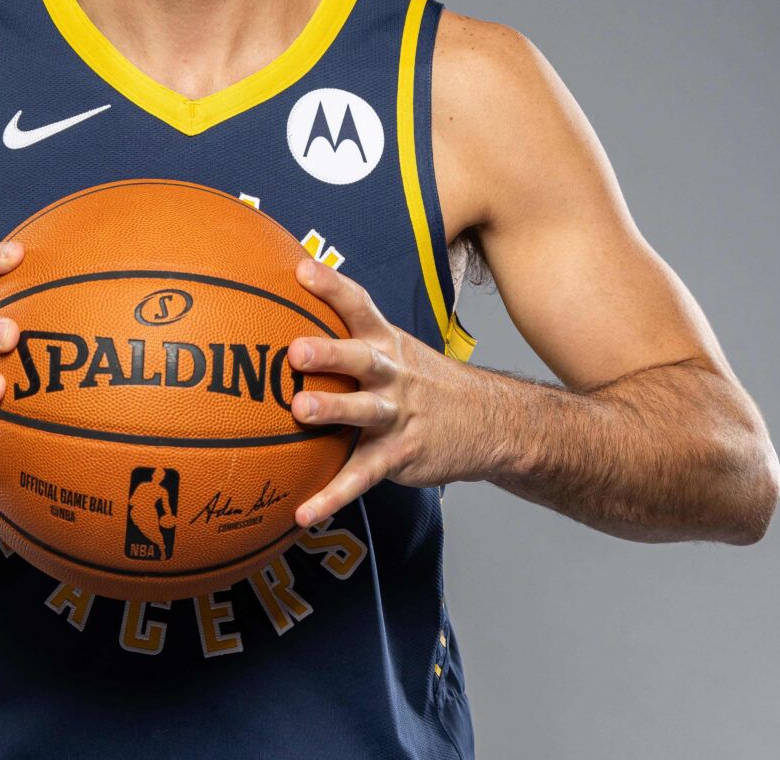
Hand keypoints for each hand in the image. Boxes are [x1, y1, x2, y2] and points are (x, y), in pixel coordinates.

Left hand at [286, 255, 498, 526]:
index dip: (332, 286)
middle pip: (360, 358)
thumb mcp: (395, 348)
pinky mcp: (398, 455)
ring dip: (333, 410)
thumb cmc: (421, 381)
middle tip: (295, 350)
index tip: (302, 268)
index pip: (358, 306)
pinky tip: (304, 512)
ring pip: (363, 411)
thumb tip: (289, 305)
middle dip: (329, 352)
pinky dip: (332, 496)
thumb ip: (348, 333)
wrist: (490, 423)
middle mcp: (392, 375)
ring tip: (300, 410)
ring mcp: (397, 415)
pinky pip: (361, 477)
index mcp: (386, 344)